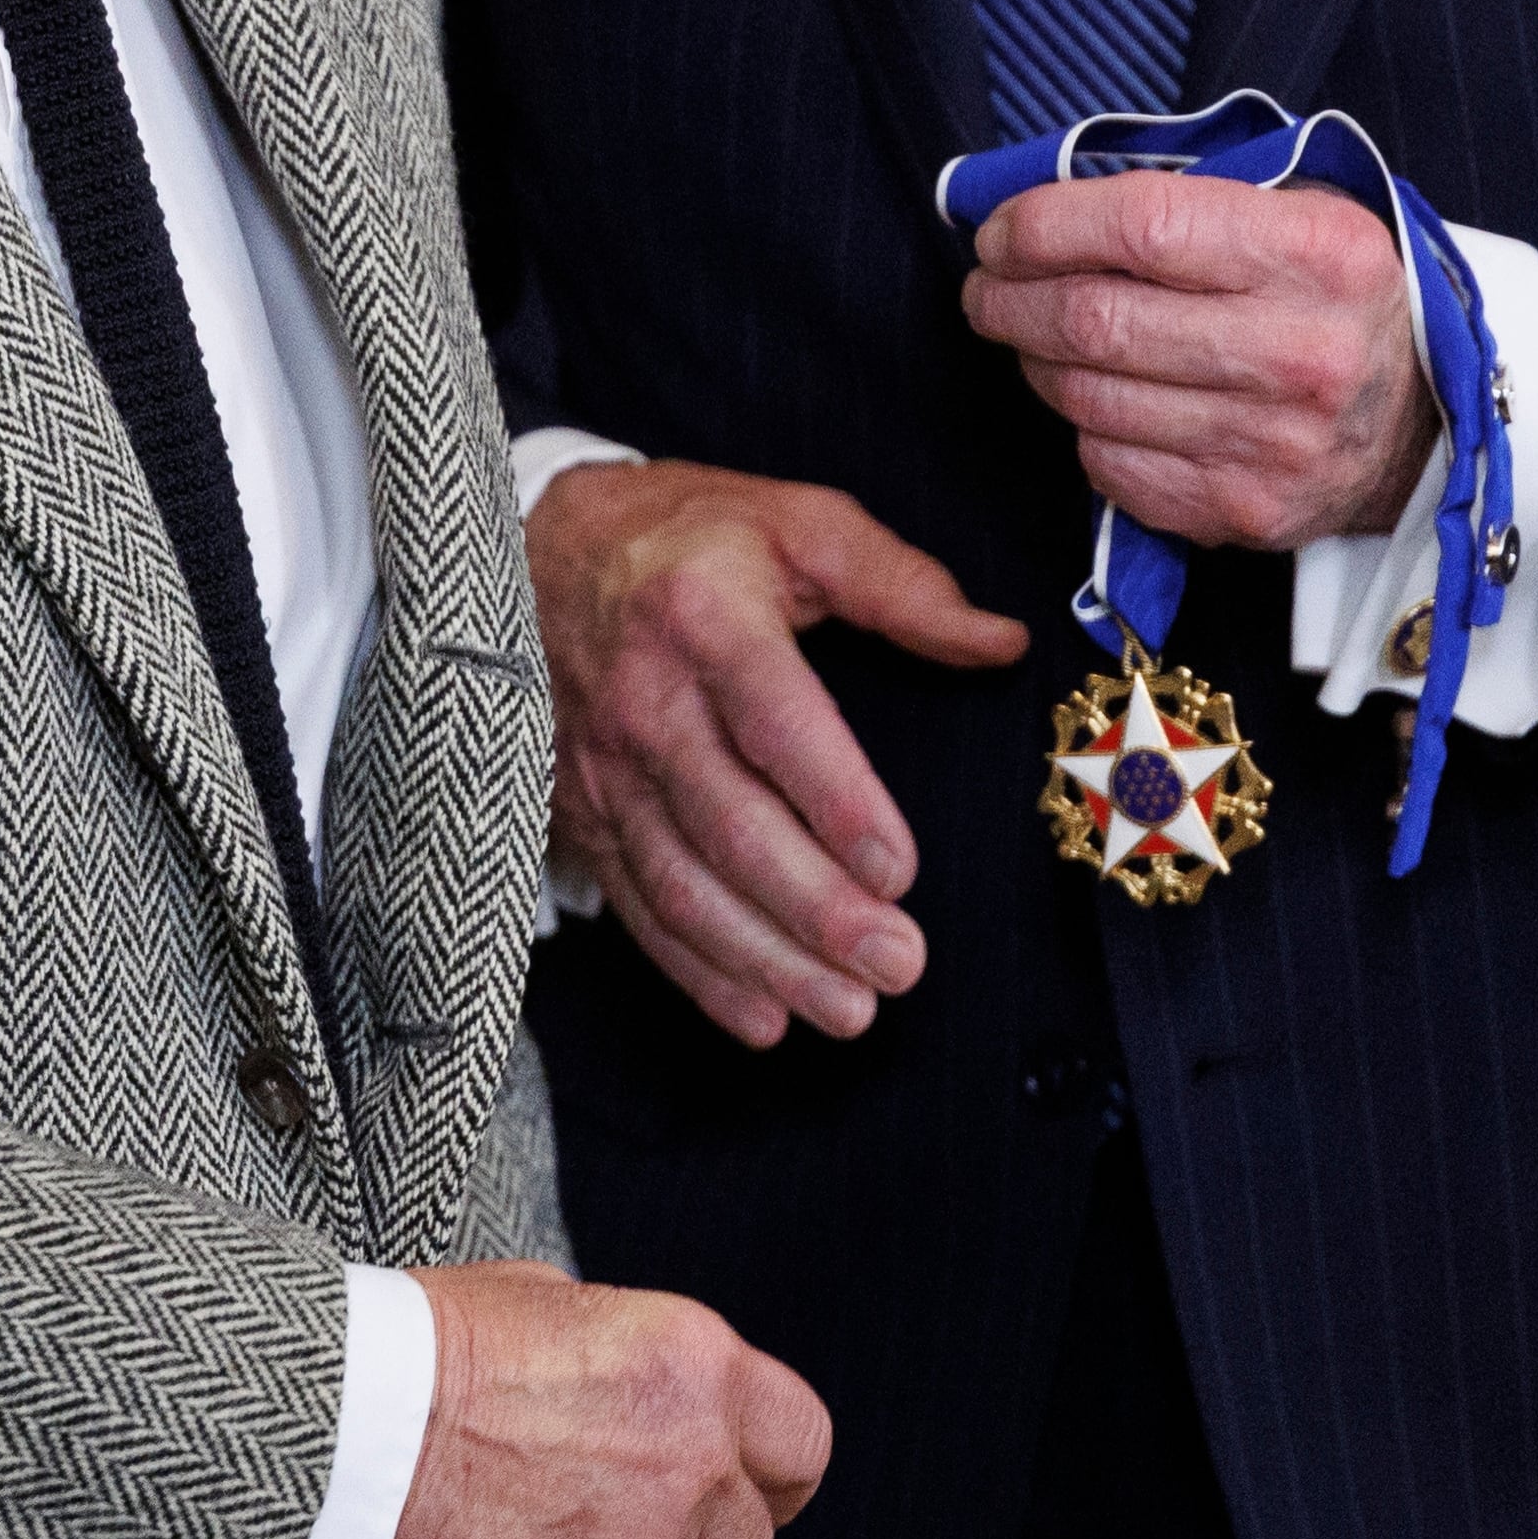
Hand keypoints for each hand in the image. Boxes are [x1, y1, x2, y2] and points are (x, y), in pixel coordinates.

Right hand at [381, 1258, 830, 1538]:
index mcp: (695, 1364)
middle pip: (750, 1531)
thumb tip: (658, 1394)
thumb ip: (640, 1358)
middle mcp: (691, 1459)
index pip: (801, 1443)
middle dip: (703, 1520)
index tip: (750, 1472)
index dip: (774, 1463)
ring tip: (557, 1518)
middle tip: (629, 1495)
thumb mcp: (562, 1301)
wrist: (353, 1426)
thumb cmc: (438, 1345)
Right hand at [527, 461, 1027, 1051]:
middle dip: (816, 910)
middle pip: (730, 824)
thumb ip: (900, 583)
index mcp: (705, 614)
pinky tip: (762, 1016)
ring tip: (850, 1010)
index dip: (836, 801)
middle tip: (898, 964)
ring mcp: (604, 766)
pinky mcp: (582, 813)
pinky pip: (639, 906)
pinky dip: (698, 973)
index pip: (774, 721)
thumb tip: (1001, 641)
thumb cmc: (688, 534)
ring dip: (767, 959)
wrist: (536, 547)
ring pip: (685, 883)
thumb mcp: (796, 521)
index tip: (901, 870)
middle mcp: (646, 700)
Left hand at [962, 170, 1434, 550]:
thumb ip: (1190, 199)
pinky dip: (1080, 427)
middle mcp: (1301, 352)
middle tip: (985, 287)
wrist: (1428, 426)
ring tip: (1026, 334)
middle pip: (1098, 319)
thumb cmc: (1337, 299)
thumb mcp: (1301, 214)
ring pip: (1090, 397)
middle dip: (1010, 298)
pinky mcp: (1245, 511)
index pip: (1145, 226)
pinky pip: (1111, 467)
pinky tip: (1090, 396)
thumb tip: (1043, 203)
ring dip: (1033, 360)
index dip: (1045, 225)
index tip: (999, 230)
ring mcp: (1273, 444)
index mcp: (1318, 255)